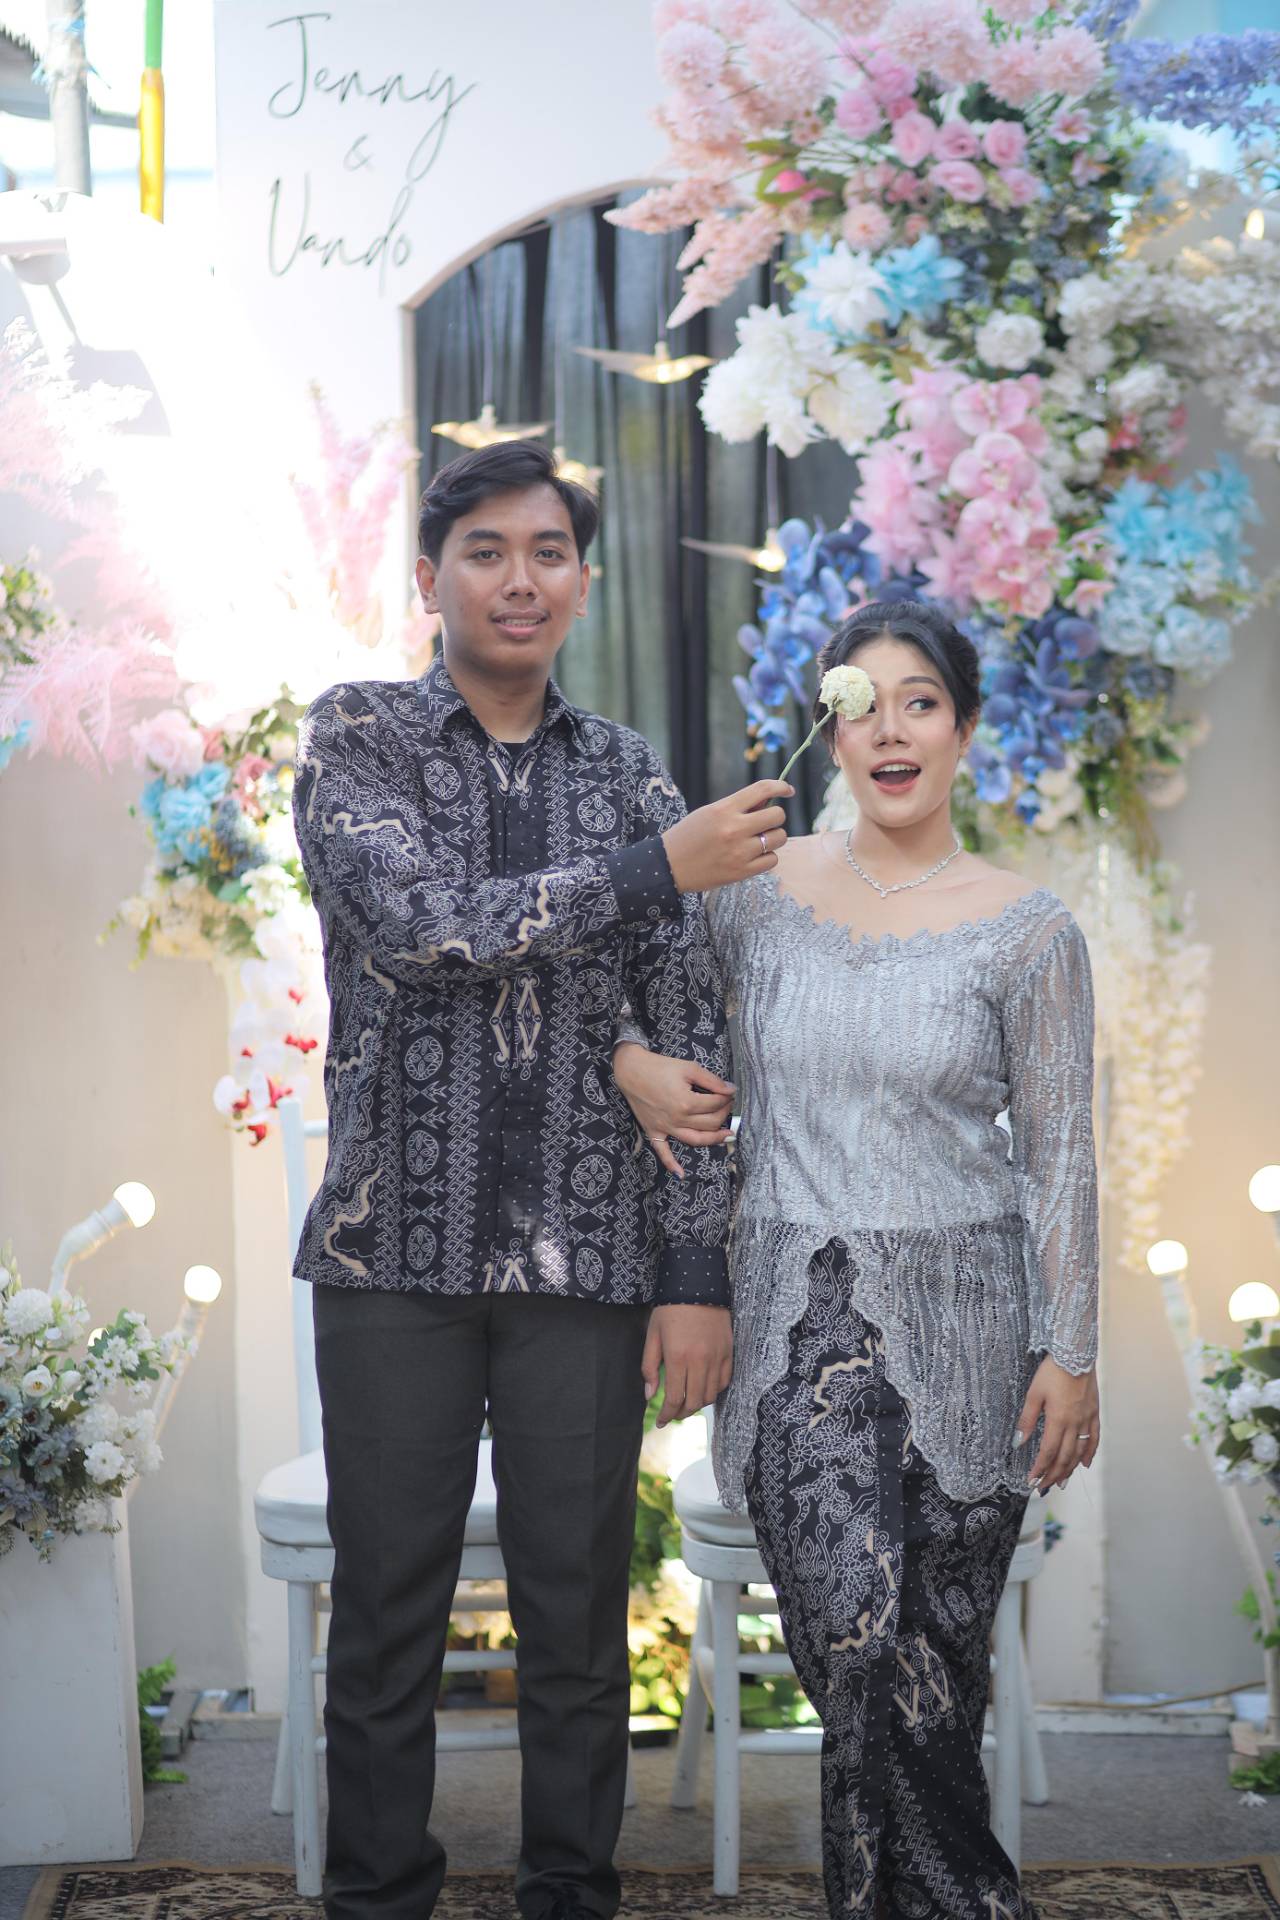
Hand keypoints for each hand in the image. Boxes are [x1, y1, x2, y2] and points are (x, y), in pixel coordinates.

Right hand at [614, 1043, 733, 1177]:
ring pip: (694, 1140)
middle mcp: (678, 1119)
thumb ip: (711, 1081)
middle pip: (710, 1123)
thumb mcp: (689, 1068)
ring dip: (713, 1140)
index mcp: (687, 1103)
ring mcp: (665, 1128)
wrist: (631, 1071)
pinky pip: (662, 1152)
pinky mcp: (653, 1131)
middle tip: (727, 1106)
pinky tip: (680, 1174)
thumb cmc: (660, 1067)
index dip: (726, 1098)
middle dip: (723, 1114)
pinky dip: (671, 1164)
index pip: (715, 1104)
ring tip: (726, 1137)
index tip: (729, 1092)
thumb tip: (731, 1090)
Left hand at [642, 1304, 732, 1425]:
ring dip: (697, 1404)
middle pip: (694, 1402)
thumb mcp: (652, 1336)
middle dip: (681, 1414)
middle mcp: (700, 1361)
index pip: (674, 1399)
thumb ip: (650, 1367)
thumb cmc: (670, 1310)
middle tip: (672, 1415)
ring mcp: (717, 1357)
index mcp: (678, 1357)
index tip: (660, 1422)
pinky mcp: (729, 1352)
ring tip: (686, 1403)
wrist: (697, 1285)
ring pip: (710, 1395)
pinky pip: (724, 1381)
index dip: (667, 1415)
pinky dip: (714, 1391)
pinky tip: (703, 1389)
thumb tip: (649, 1395)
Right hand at [662, 779, 793, 894]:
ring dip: (773, 838)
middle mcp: (734, 829)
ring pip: (779, 838)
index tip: (787, 790)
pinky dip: (767, 857)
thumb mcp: (710, 812)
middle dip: (774, 817)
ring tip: (757, 840)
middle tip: (764, 822)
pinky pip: (772, 860)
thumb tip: (769, 801)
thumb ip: (738, 806)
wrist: (669, 866)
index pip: (762, 790)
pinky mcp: (742, 872)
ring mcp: (739, 852)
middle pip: (777, 815)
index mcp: (724, 809)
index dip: (780, 787)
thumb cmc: (689, 836)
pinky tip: (754, 856)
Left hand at [1017, 1358, 1099, 1494]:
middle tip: (1043, 1487)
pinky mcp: (1094, 1413)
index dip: (1040, 1469)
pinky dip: (1090, 1453)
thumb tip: (1018, 1442)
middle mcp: (1075, 1424)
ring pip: (1079, 1452)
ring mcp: (1087, 1419)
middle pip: (1065, 1457)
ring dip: (1070, 1469)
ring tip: (1061, 1482)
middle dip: (1053, 1474)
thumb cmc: (1052, 1371)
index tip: (1031, 1481)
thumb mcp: (1034, 1394)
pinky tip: (1085, 1464)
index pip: (1048, 1452)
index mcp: (1058, 1420)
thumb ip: (1027, 1420)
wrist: (1075, 1353)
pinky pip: (1094, 1438)